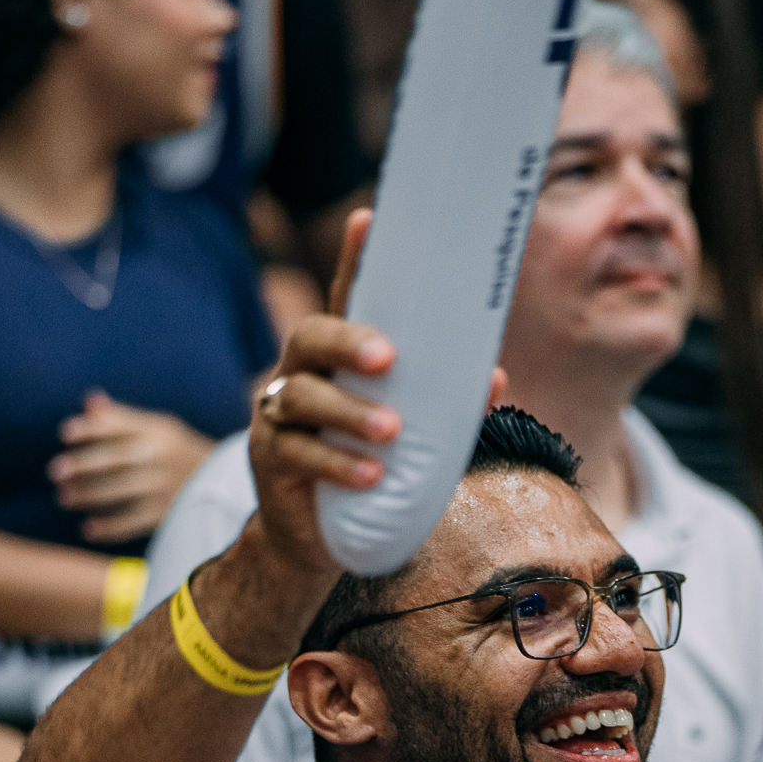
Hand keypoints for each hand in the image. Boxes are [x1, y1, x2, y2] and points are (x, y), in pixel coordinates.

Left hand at [49, 392, 214, 543]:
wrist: (230, 486)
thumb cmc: (180, 453)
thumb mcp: (161, 429)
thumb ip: (123, 419)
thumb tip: (89, 402)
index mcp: (160, 431)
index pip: (122, 426)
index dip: (92, 429)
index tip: (65, 433)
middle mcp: (163, 457)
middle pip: (119, 459)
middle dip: (85, 464)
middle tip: (55, 471)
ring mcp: (167, 487)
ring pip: (123, 491)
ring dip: (90, 495)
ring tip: (64, 498)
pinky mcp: (170, 514)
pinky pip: (135, 521)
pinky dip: (111, 527)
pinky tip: (88, 529)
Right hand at [249, 208, 508, 576]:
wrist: (316, 542)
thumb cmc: (372, 474)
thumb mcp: (413, 437)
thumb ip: (445, 405)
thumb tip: (493, 376)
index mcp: (338, 361)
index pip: (347, 301)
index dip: (354, 260)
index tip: (369, 220)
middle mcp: (302, 376)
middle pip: (310, 337)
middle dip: (347, 342)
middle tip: (387, 357)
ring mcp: (278, 418)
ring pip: (302, 397)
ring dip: (349, 412)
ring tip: (391, 432)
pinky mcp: (269, 462)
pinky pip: (297, 454)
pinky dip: (337, 464)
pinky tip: (371, 475)